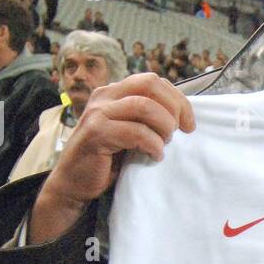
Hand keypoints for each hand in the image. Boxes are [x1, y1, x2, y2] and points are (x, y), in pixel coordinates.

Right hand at [29, 74, 194, 243]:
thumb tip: (181, 114)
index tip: (189, 124)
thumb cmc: (106, 159)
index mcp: (114, 92)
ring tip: (164, 143)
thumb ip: (145, 118)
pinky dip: (152, 145)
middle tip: (181, 131)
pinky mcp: (96, 133)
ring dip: (163, 125)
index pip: (152, 81)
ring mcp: (98, 113)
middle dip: (174, 107)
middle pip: (149, 84)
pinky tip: (155, 156)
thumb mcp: (129, 131)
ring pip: (143, 105)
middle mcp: (104, 96)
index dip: (177, 99)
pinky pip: (135, 132)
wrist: (74, 182)